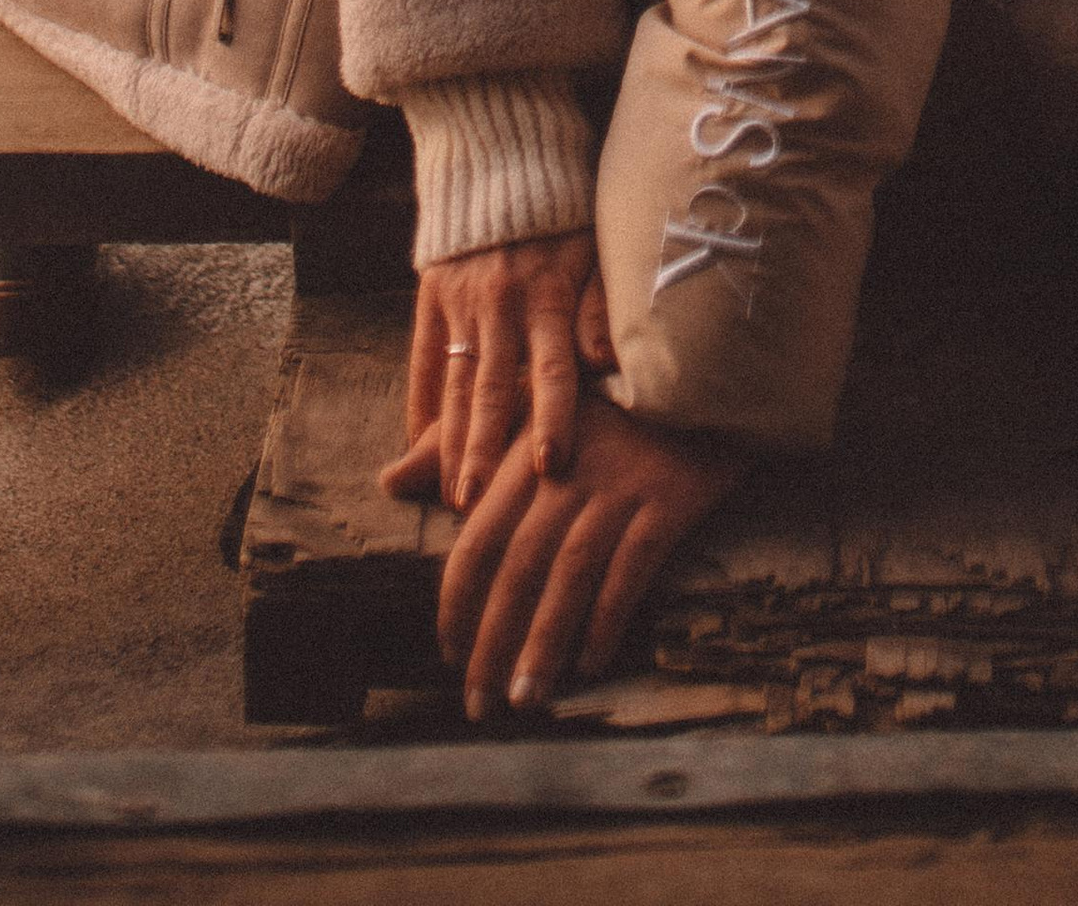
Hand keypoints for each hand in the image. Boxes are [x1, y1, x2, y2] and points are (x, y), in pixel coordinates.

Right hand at [377, 230, 612, 514]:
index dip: (552, 418)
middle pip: (492, 389)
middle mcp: (502, 304)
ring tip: (452, 493)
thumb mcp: (593, 250)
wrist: (502, 158)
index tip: (548, 466)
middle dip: (484, 450)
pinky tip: (417, 444)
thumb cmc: (563, 217)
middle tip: (476, 505)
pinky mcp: (432, 295)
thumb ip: (599, 310)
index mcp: (548, 295)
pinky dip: (419, 402)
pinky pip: (422, 356)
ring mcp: (461, 302)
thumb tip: (609, 365)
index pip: (553, 368)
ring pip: (455, 382)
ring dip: (451, 440)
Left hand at [437, 394, 746, 718]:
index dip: (459, 603)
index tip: (449, 654)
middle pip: (518, 569)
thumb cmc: (598, 402)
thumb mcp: (524, 410)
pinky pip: (631, 570)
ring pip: (570, 578)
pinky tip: (589, 664)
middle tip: (478, 705)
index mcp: (525, 456)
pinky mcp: (666, 501)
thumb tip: (387, 481)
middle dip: (493, 642)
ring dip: (543, 644)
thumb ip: (457, 449)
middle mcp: (566, 474)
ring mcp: (618, 488)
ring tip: (523, 700)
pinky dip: (606, 619)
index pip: (477, 541)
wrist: (690, 372)